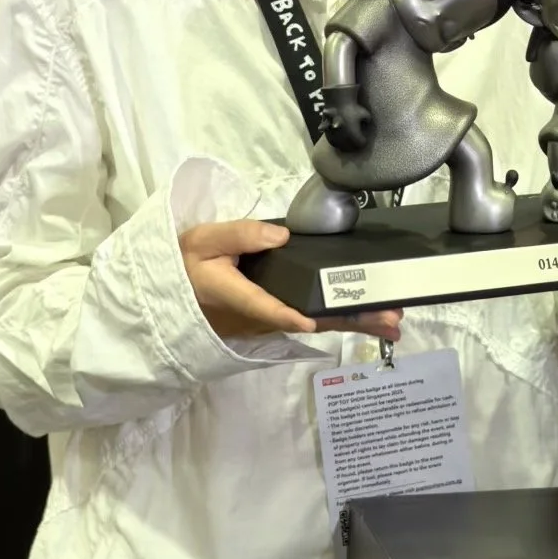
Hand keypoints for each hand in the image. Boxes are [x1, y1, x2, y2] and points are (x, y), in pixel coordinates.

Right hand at [180, 220, 403, 342]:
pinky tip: (361, 316)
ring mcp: (265, 322)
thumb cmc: (186, 264)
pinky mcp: (269, 320)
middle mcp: (256, 316)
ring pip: (313, 324)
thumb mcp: (203, 241)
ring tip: (390, 321)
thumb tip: (281, 235)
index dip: (290, 315)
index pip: (267, 307)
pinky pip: (307, 320)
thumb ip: (240, 234)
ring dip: (351, 321)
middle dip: (350, 320)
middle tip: (391, 320)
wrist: (166, 290)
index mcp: (236, 296)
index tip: (315, 321)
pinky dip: (337, 318)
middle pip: (309, 321)